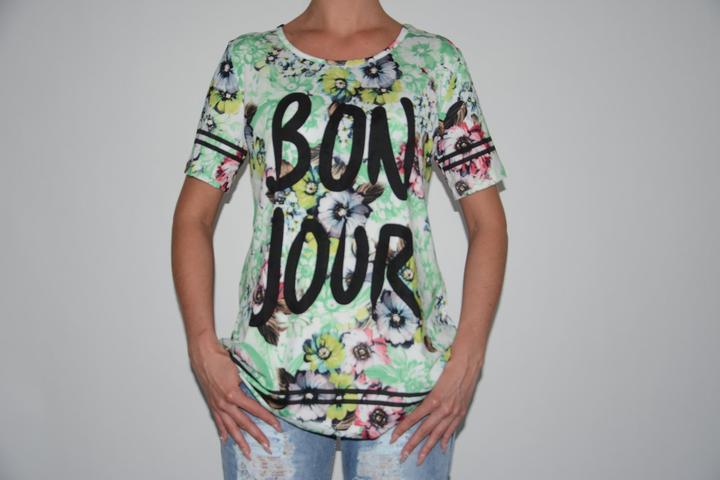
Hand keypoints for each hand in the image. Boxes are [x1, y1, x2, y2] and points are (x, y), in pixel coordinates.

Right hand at [189, 334, 282, 458]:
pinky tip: (225, 439)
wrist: (204, 354)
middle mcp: (225, 403)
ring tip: (247, 452)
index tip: (278, 426)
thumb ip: (249, 385)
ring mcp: (217, 405)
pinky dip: (222, 431)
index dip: (268, 419)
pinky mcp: (212, 403)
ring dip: (239, 441)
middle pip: (244, 423)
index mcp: (234, 394)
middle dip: (257, 435)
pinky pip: (218, 421)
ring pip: (230, 427)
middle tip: (267, 446)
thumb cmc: (222, 358)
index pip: (255, 410)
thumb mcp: (241, 371)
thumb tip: (261, 394)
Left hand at [389, 352, 481, 464]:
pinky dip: (446, 439)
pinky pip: (452, 429)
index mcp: (433, 399)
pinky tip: (442, 447)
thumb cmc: (449, 366)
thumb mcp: (432, 379)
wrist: (468, 363)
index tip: (393, 438)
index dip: (402, 429)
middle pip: (424, 431)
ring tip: (420, 458)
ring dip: (428, 447)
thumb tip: (411, 402)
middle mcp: (443, 409)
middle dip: (412, 444)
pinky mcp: (461, 412)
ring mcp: (453, 412)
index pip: (413, 418)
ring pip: (438, 434)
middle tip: (403, 455)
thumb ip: (423, 393)